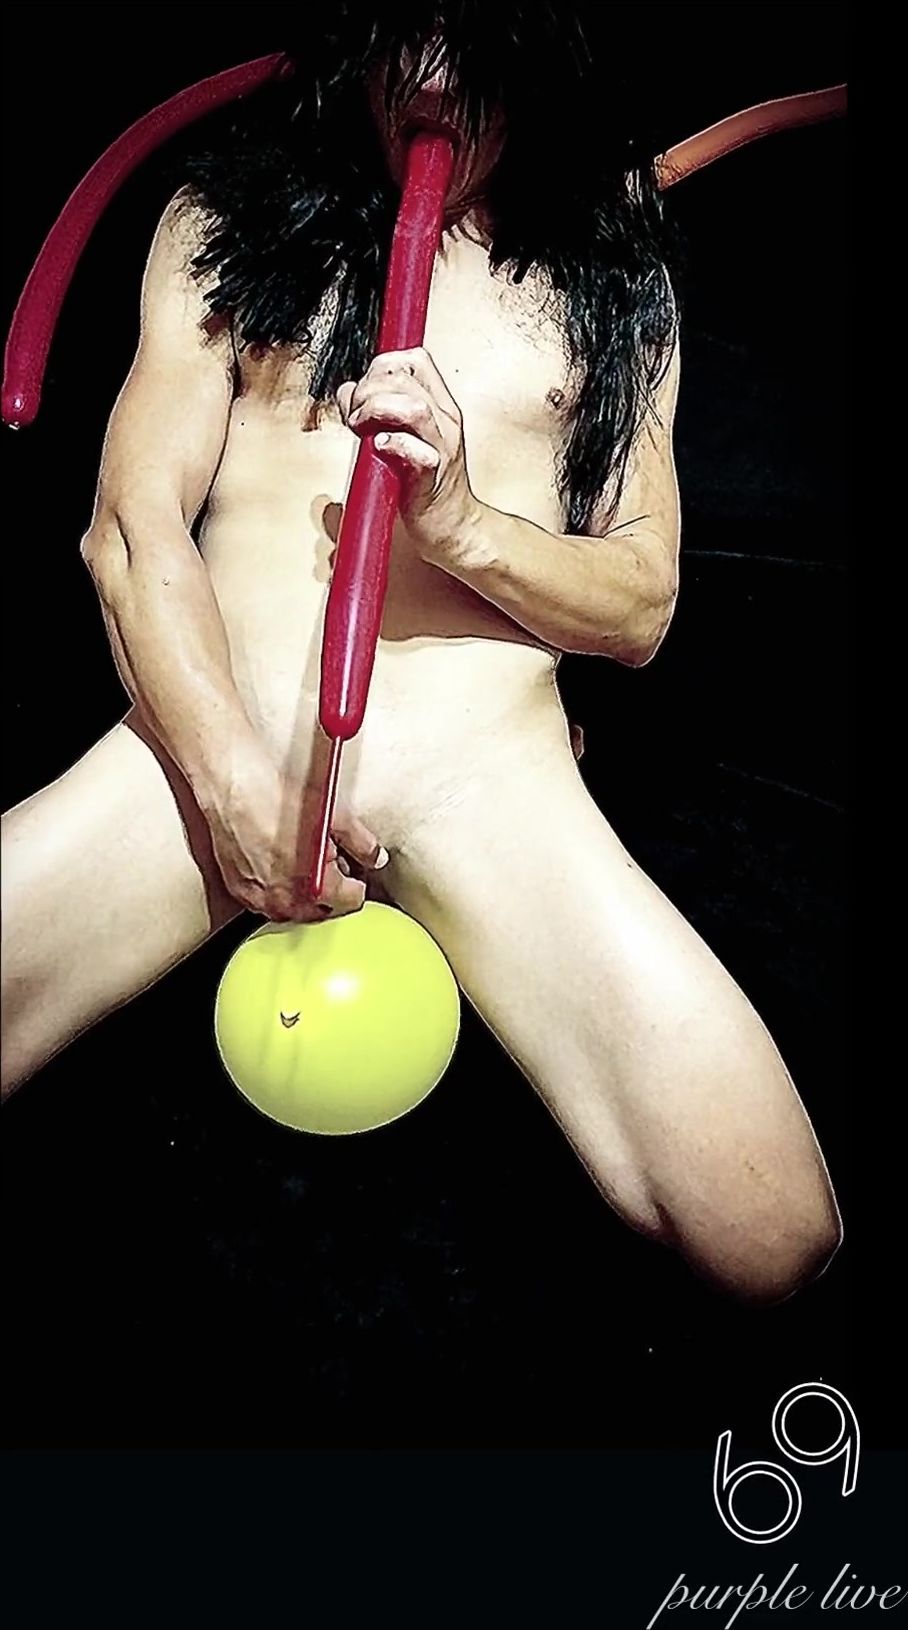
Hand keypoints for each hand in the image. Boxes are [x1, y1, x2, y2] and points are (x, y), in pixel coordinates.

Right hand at [204, 739, 387, 922]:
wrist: (233, 785)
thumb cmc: (278, 797)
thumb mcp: (335, 816)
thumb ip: (362, 844)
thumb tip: (375, 857)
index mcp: (317, 888)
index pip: (352, 901)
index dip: (356, 880)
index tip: (353, 867)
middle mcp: (287, 902)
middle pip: (324, 910)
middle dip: (332, 890)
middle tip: (330, 860)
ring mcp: (260, 899)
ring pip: (294, 909)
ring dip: (304, 892)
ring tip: (303, 860)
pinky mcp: (239, 891)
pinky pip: (266, 902)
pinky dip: (277, 889)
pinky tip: (279, 864)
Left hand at [337, 347, 480, 569]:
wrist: (455, 527)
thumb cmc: (426, 485)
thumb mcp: (404, 437)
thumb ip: (379, 412)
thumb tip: (348, 393)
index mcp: (441, 407)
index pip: (415, 360)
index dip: (381, 366)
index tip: (364, 390)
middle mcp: (445, 422)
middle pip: (408, 378)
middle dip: (369, 388)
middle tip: (355, 414)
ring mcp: (442, 448)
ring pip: (415, 408)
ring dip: (377, 410)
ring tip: (361, 429)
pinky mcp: (433, 478)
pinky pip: (418, 452)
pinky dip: (394, 445)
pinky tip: (380, 449)